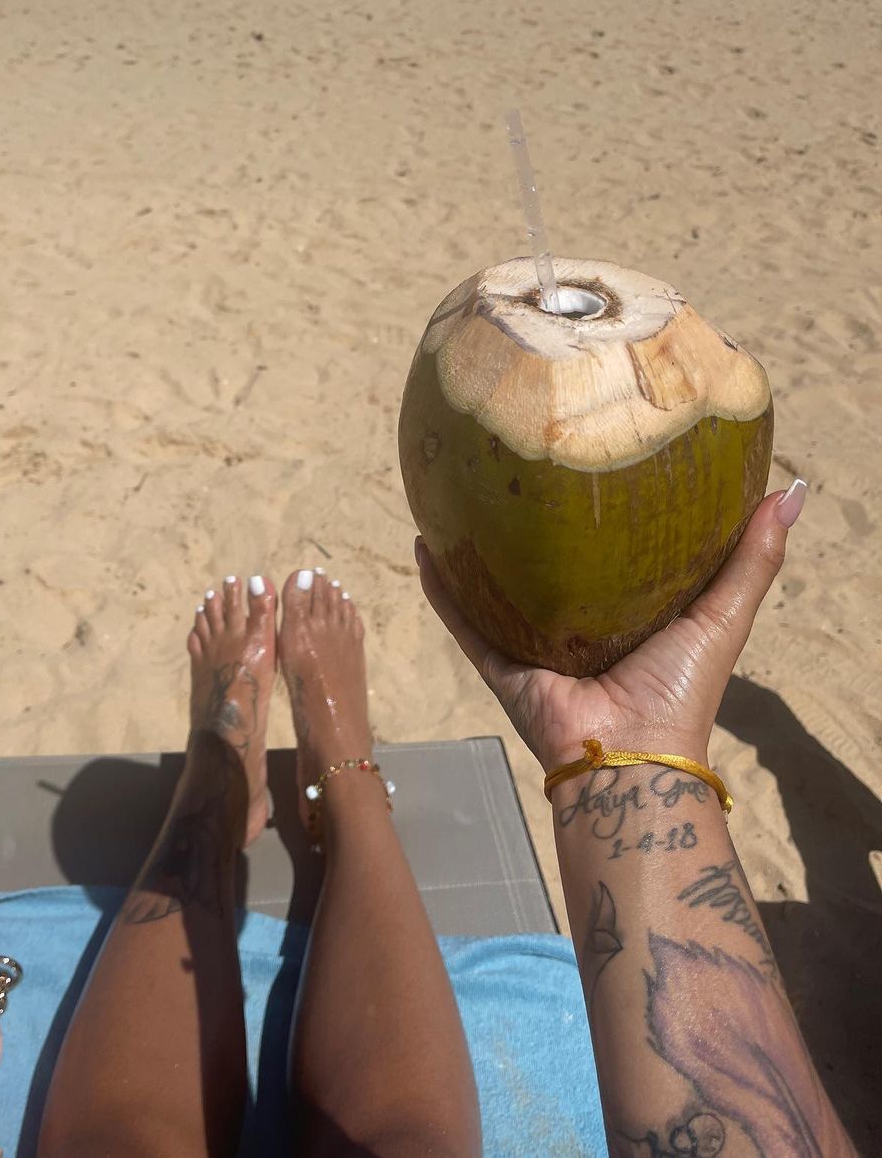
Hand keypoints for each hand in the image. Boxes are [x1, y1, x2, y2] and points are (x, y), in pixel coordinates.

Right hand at [416, 484, 805, 773]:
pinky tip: (423, 543)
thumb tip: (793, 489)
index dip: (606, 511)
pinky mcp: (500, 664)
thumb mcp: (725, 612)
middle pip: (547, 567)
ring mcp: (533, 646)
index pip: (615, 553)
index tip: (593, 460)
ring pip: (495, 588)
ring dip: (474, 549)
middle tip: (515, 467)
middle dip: (529, 525)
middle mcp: (576, 627)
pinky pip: (462, 619)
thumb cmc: (683, 689)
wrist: (631, 756)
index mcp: (629, 615)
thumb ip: (754, 557)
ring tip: (457, 496)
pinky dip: (440, 588)